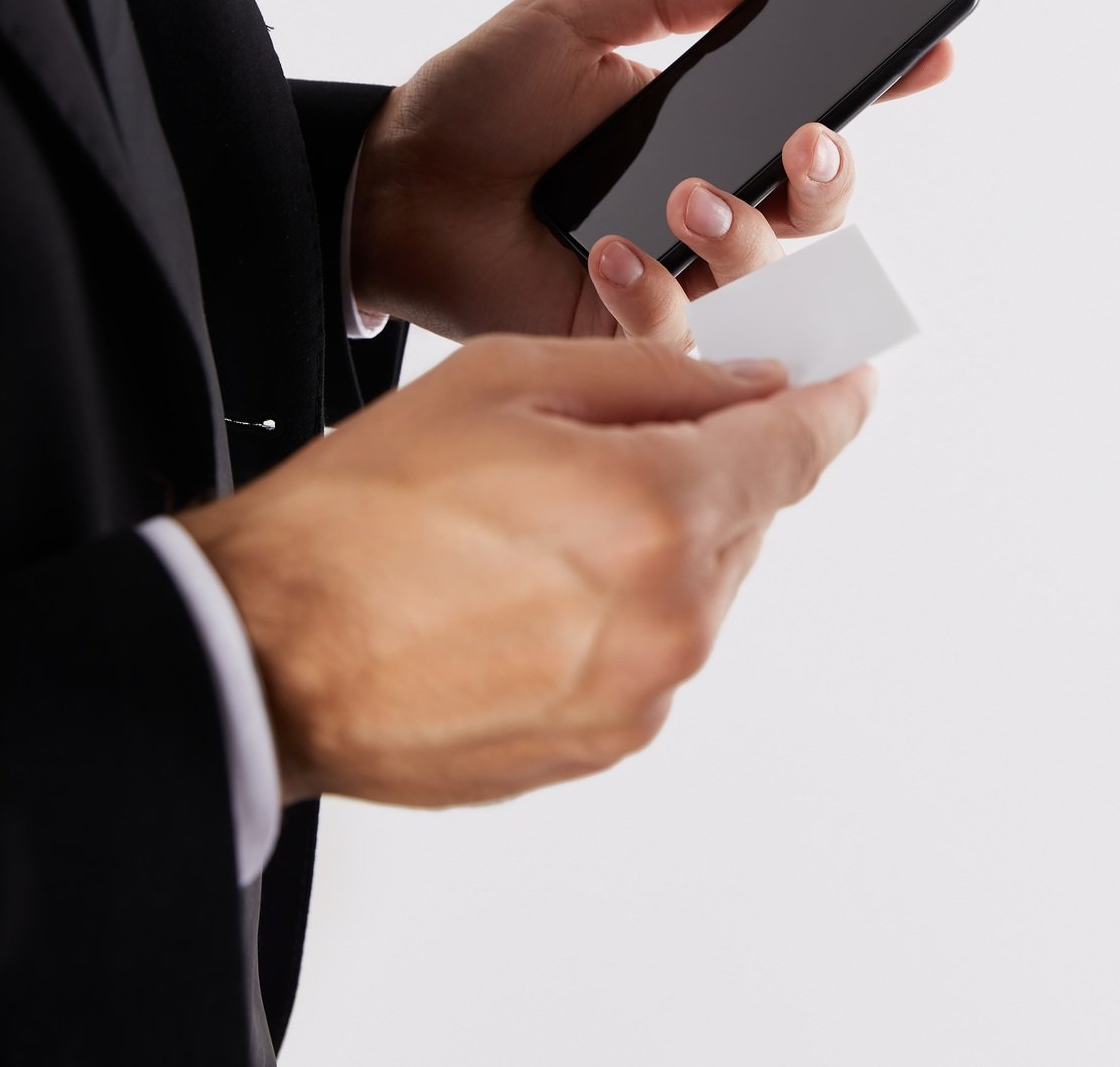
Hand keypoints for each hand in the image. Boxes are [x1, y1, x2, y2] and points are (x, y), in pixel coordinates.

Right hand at [181, 336, 876, 807]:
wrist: (268, 651)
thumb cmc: (363, 512)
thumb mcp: (507, 379)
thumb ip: (654, 377)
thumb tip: (746, 382)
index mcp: (657, 508)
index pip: (796, 446)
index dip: (832, 403)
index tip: (850, 383)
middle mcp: (672, 614)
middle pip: (749, 513)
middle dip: (710, 463)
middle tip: (621, 436)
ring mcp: (643, 692)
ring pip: (701, 582)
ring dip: (660, 537)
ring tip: (539, 517)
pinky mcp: (605, 743)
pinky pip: (653, 649)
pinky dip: (623, 604)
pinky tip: (528, 582)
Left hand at [349, 0, 952, 340]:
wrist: (385, 186)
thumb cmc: (473, 102)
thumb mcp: (566, 20)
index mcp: (708, 129)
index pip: (815, 114)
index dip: (881, 90)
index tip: (929, 55)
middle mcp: (708, 206)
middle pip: (823, 212)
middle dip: (832, 179)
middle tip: (802, 141)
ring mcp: (675, 275)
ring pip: (776, 282)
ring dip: (749, 237)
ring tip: (684, 194)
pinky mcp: (629, 335)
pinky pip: (689, 339)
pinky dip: (657, 297)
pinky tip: (606, 255)